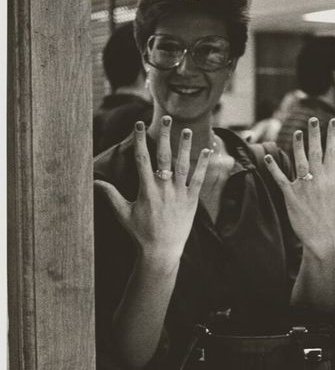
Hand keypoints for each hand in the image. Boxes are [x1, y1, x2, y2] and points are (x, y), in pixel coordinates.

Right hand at [94, 117, 210, 260]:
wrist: (162, 251)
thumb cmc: (140, 233)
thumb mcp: (123, 213)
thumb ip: (110, 195)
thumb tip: (94, 182)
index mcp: (146, 189)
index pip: (142, 158)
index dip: (140, 139)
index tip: (139, 124)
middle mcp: (164, 188)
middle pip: (164, 156)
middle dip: (164, 135)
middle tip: (166, 118)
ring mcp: (179, 193)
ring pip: (183, 164)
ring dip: (185, 146)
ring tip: (186, 129)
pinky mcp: (192, 200)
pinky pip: (198, 179)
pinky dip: (203, 164)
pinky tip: (207, 150)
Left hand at [264, 117, 334, 258]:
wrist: (321, 239)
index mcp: (331, 179)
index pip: (333, 152)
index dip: (333, 135)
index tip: (333, 121)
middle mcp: (317, 180)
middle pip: (316, 152)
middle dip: (315, 134)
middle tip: (313, 119)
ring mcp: (303, 187)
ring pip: (299, 161)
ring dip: (297, 146)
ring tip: (297, 132)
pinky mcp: (290, 195)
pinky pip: (280, 178)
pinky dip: (274, 168)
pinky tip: (269, 156)